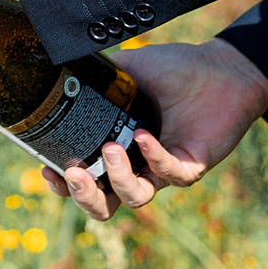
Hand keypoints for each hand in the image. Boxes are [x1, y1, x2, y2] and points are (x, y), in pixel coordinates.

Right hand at [44, 39, 267, 221]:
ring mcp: (164, 169)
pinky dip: (152, 156)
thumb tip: (60, 63)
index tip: (47, 168)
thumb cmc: (175, 70)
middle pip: (106, 205)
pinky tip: (141, 135)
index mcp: (117, 146)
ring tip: (110, 148)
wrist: (220, 68)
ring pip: (136, 198)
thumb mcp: (129, 68)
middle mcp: (139, 165)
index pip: (87, 179)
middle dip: (85, 197)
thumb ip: (99, 73)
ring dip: (117, 178)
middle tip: (73, 175)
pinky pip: (169, 173)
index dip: (64, 184)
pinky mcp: (191, 166)